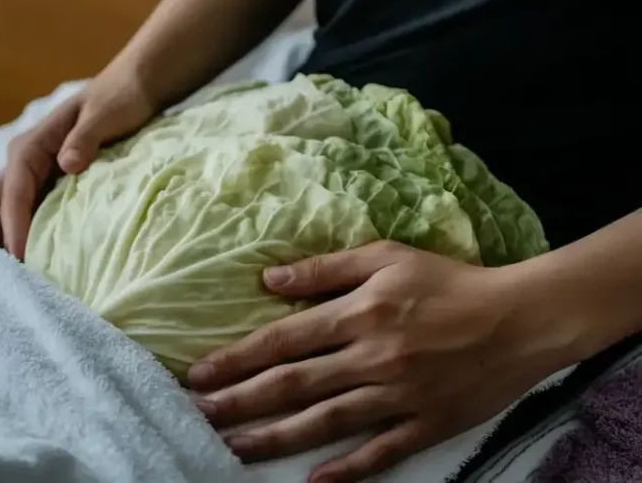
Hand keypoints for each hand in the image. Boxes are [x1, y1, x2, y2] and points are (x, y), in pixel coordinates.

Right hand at [0, 60, 156, 258]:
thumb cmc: (119, 99)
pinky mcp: (51, 188)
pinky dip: (24, 239)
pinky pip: (28, 217)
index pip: (13, 191)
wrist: (134, 89)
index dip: (14, 225)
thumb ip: (86, 138)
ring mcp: (35, 178)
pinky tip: (36, 266)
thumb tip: (67, 165)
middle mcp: (24, 164)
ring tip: (16, 282)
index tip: (23, 257)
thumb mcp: (105, 114)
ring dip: (2, 245)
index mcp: (31, 146)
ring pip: (2, 216)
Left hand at [188, 241, 574, 482]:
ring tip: (233, 449)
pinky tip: (313, 481)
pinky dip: (347, 469)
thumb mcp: (386, 257)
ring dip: (275, 438)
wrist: (519, 319)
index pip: (282, 340)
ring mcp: (398, 396)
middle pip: (293, 385)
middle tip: (198, 416)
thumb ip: (326, 269)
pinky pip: (381, 452)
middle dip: (240, 402)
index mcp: (359, 314)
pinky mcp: (426, 424)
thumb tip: (270, 279)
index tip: (199, 374)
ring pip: (325, 422)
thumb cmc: (448, 281)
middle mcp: (371, 358)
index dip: (236, 359)